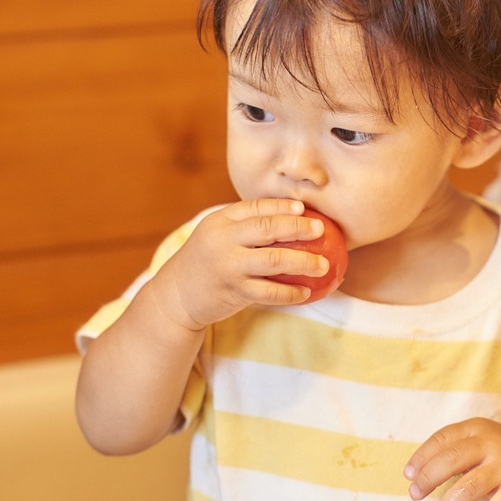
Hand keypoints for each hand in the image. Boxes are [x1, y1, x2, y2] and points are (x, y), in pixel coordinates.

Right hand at [149, 198, 329, 329]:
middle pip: (267, 229)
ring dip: (303, 262)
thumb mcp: (217, 234)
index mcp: (220, 221)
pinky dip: (291, 293)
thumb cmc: (208, 259)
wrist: (176, 295)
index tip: (303, 209)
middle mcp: (223, 241)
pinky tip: (306, 292)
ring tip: (323, 265)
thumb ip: (245, 224)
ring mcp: (229, 267)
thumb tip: (293, 214)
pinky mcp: (235, 292)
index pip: (255, 207)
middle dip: (298, 228)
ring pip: (273, 261)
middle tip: (321, 230)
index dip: (281, 206)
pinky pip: (270, 292)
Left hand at [404, 418, 500, 500]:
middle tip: (415, 494)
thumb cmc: (497, 449)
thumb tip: (418, 476)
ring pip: (470, 487)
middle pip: (452, 460)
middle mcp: (491, 444)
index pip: (443, 439)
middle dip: (429, 478)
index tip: (408, 475)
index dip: (422, 457)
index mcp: (476, 428)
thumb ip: (452, 451)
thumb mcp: (477, 438)